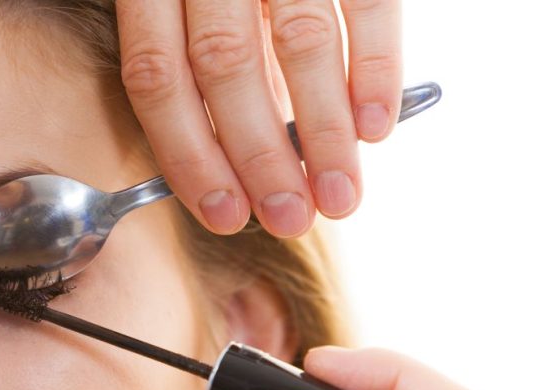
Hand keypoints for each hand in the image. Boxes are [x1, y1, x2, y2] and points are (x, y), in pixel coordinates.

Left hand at [116, 0, 401, 237]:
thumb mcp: (192, 5)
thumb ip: (206, 64)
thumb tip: (239, 161)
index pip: (159, 76)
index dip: (189, 155)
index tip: (224, 215)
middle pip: (225, 67)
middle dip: (258, 157)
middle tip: (288, 219)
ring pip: (298, 43)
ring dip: (323, 134)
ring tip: (340, 196)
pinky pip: (367, 4)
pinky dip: (375, 70)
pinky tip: (377, 130)